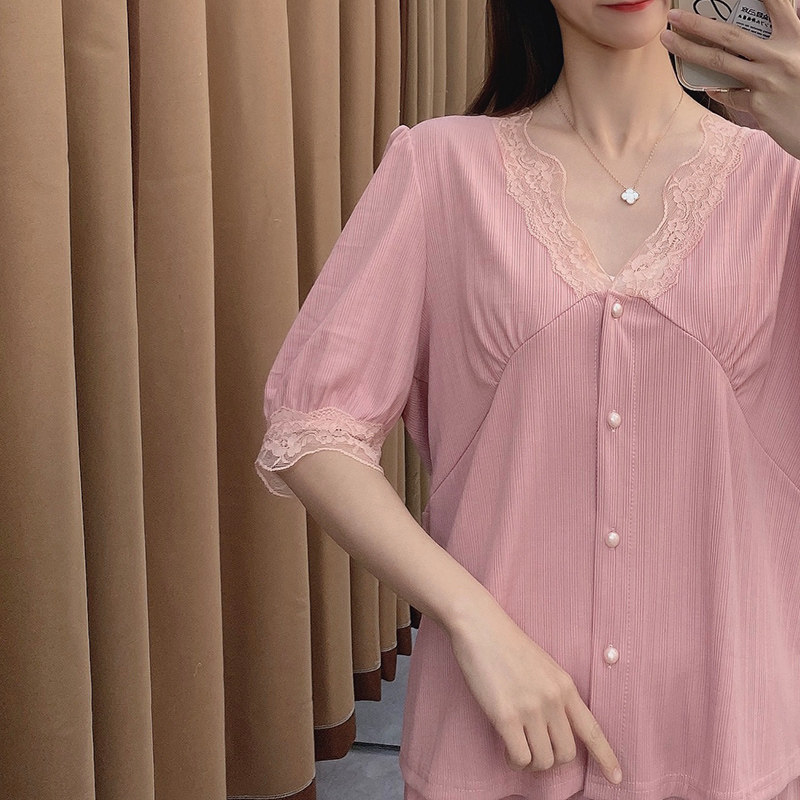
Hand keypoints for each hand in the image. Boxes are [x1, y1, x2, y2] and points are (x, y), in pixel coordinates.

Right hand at [446, 606, 623, 784]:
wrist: (480, 626)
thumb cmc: (507, 645)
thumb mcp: (544, 666)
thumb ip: (555, 694)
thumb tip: (555, 728)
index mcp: (565, 686)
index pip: (592, 729)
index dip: (605, 756)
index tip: (616, 777)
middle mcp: (552, 700)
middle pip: (566, 753)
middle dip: (552, 759)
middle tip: (535, 749)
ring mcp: (530, 709)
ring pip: (544, 761)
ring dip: (531, 762)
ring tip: (517, 748)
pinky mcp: (505, 716)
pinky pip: (520, 758)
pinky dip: (514, 761)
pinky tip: (507, 748)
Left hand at [659, 0, 799, 158]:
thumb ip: (783, 43)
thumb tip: (753, 39)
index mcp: (795, 37)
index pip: (775, 3)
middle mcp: (780, 55)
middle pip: (730, 35)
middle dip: (697, 23)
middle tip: (674, 16)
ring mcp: (767, 80)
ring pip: (720, 61)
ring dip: (689, 50)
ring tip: (669, 42)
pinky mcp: (759, 105)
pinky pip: (731, 94)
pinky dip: (719, 89)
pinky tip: (711, 87)